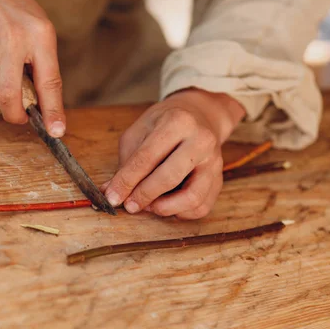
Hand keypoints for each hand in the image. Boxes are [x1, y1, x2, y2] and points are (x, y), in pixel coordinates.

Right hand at [0, 0, 65, 136]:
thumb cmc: (17, 16)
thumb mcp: (40, 34)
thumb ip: (43, 70)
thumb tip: (44, 111)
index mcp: (40, 36)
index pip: (49, 82)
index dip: (52, 111)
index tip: (56, 131)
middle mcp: (13, 39)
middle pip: (11, 96)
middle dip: (15, 115)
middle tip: (18, 117)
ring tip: (2, 78)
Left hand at [102, 89, 244, 219]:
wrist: (199, 115)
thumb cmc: (165, 124)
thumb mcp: (140, 132)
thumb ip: (126, 162)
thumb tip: (110, 192)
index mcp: (177, 122)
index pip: (147, 157)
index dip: (126, 181)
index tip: (112, 197)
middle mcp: (201, 140)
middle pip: (170, 177)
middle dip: (144, 195)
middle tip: (129, 205)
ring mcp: (214, 161)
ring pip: (192, 197)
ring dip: (165, 208)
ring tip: (149, 206)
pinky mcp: (219, 178)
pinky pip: (201, 206)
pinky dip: (181, 213)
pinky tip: (167, 206)